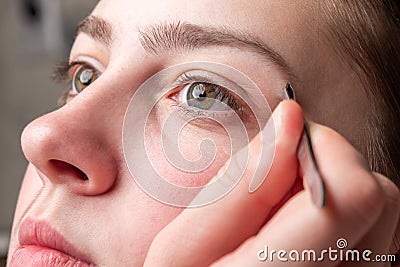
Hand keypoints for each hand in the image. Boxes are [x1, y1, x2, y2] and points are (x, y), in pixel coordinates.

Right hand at [144, 100, 399, 266]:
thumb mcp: (184, 245)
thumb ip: (240, 183)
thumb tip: (289, 121)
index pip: (353, 194)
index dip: (321, 148)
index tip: (283, 139)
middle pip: (378, 197)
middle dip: (326, 165)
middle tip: (276, 178)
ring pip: (382, 212)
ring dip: (333, 189)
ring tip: (281, 210)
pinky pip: (375, 234)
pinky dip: (340, 214)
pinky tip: (297, 228)